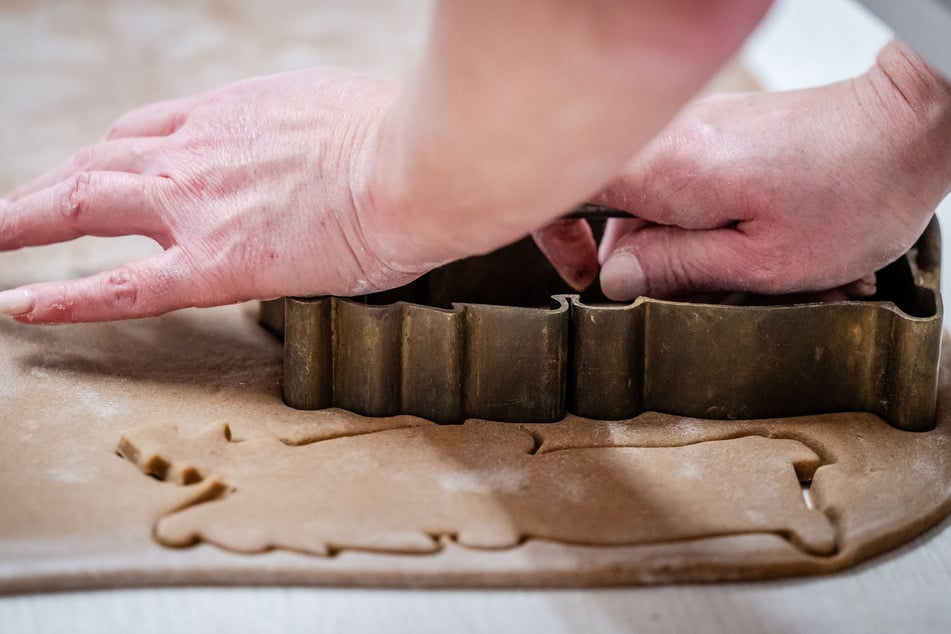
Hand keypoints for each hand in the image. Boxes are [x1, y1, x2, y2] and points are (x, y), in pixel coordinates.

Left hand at [0, 68, 423, 322]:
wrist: (417, 165)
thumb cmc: (401, 138)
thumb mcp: (338, 107)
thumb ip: (305, 128)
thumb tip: (317, 146)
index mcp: (232, 113)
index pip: (148, 130)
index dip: (111, 151)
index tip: (97, 166)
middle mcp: (198, 151)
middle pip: (99, 160)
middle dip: (50, 184)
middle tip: (15, 207)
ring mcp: (196, 207)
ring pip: (83, 204)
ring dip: (25, 219)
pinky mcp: (214, 265)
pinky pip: (119, 287)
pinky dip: (64, 298)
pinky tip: (22, 307)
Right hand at [538, 40, 950, 300]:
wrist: (909, 127)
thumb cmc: (851, 195)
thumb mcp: (760, 262)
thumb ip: (674, 270)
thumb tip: (613, 279)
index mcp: (665, 171)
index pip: (564, 186)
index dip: (555, 235)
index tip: (584, 275)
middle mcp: (668, 140)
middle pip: (607, 204)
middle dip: (637, 256)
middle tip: (687, 290)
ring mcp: (691, 130)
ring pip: (646, 198)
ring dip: (674, 242)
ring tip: (734, 267)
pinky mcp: (715, 132)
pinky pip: (678, 183)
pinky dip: (697, 220)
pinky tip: (743, 238)